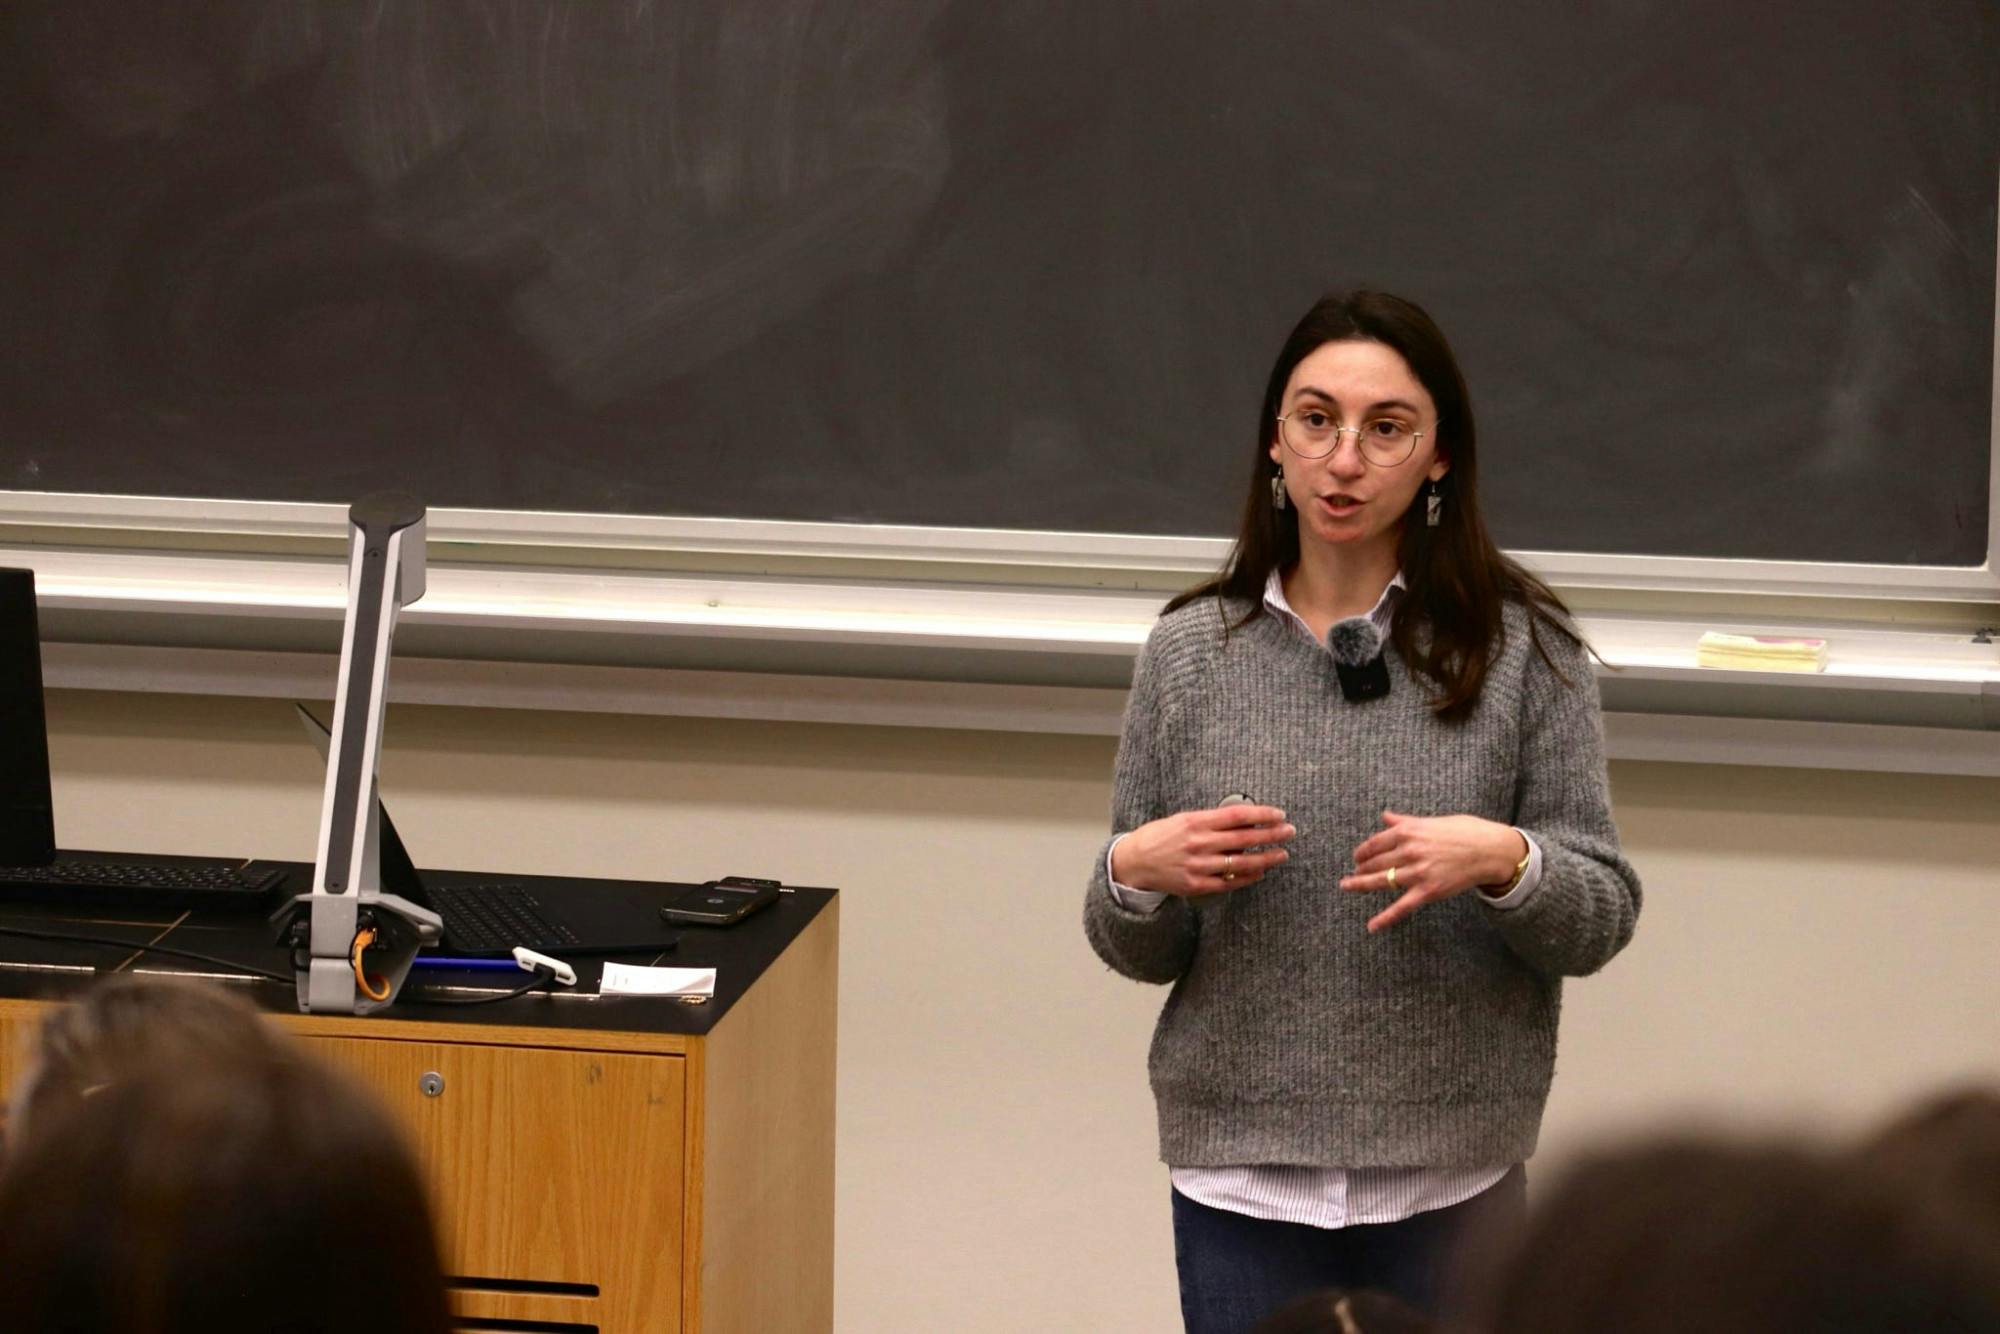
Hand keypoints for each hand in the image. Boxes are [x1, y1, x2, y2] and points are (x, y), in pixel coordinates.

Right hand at [1111, 805, 1294, 897]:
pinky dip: (1247, 877)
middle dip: (1271, 834)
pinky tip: (1260, 872)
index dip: (1261, 815)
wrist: (1134, 862)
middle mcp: (1198, 844)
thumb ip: (1211, 820)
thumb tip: (1245, 819)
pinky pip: (1228, 881)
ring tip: (1282, 854)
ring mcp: (1198, 866)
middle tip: (1289, 831)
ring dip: (1265, 858)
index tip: (1279, 814)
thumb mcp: (1183, 820)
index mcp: (1195, 822)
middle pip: (1243, 839)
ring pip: (1240, 862)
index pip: (1236, 816)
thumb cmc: (1161, 836)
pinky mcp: (1196, 885)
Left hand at [1340, 810, 1526, 932]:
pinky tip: (1372, 926)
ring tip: (1347, 887)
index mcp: (1408, 831)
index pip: (1375, 842)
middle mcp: (1409, 851)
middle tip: (1353, 873)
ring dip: (1361, 885)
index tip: (1357, 856)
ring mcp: (1417, 872)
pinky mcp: (1428, 891)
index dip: (1363, 851)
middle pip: (1375, 862)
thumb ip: (1405, 821)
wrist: (1490, 850)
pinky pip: (1402, 907)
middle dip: (1360, 868)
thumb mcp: (1432, 821)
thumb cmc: (1464, 832)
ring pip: (1381, 881)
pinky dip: (1385, 918)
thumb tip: (1384, 815)